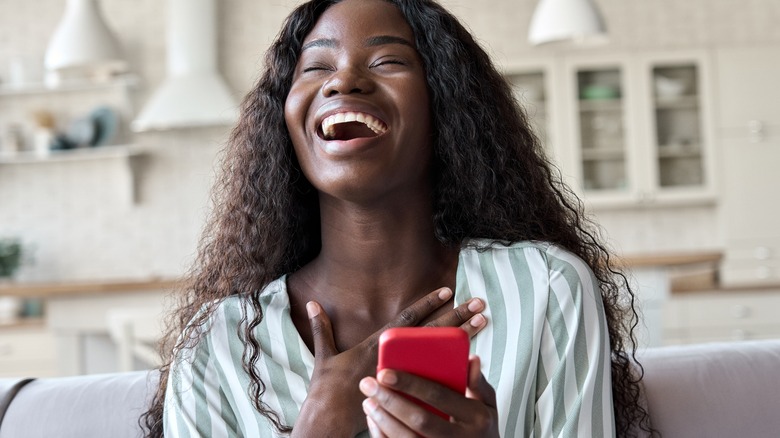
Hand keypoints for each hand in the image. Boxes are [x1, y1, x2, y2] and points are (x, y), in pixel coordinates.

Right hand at [292, 288, 487, 436]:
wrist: (329, 420)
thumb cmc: (327, 389)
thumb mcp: (324, 356)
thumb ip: (321, 328)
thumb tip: (312, 303)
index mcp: (376, 345)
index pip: (407, 319)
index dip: (427, 303)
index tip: (448, 290)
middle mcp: (395, 357)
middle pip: (432, 332)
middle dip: (456, 315)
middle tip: (479, 302)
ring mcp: (404, 375)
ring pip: (441, 353)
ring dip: (463, 337)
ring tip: (483, 322)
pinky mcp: (408, 393)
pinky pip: (436, 381)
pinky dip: (454, 371)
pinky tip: (474, 361)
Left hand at [359, 355, 498, 437]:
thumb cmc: (481, 428)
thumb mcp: (488, 405)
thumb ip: (478, 382)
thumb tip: (471, 358)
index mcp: (476, 417)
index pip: (440, 396)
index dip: (411, 384)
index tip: (385, 372)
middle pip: (420, 420)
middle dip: (390, 400)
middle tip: (368, 384)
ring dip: (383, 420)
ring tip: (368, 401)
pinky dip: (383, 435)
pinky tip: (374, 420)